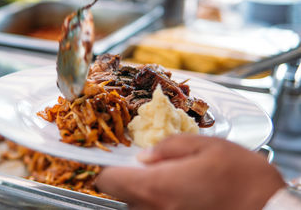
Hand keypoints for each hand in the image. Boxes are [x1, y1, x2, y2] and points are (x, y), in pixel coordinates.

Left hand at [96, 134, 284, 209]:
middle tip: (157, 166)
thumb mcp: (206, 146)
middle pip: (123, 195)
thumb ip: (167, 147)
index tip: (118, 159)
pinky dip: (161, 205)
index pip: (108, 180)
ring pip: (139, 206)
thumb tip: (144, 155)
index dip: (109, 167)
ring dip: (149, 193)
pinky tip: (184, 196)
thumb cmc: (242, 178)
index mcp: (157, 187)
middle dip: (135, 179)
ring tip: (176, 181)